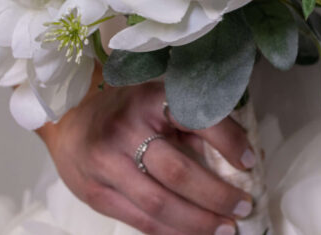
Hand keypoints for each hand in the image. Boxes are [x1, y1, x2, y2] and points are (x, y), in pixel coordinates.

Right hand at [35, 71, 255, 234]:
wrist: (70, 119)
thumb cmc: (128, 110)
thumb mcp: (160, 102)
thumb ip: (192, 126)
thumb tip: (238, 158)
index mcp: (152, 100)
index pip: (198, 121)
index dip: (228, 142)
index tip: (250, 162)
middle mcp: (127, 130)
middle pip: (178, 173)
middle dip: (216, 195)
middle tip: (243, 206)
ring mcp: (107, 164)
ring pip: (159, 204)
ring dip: (197, 222)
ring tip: (224, 229)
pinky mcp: (96, 194)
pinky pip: (140, 221)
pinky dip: (171, 233)